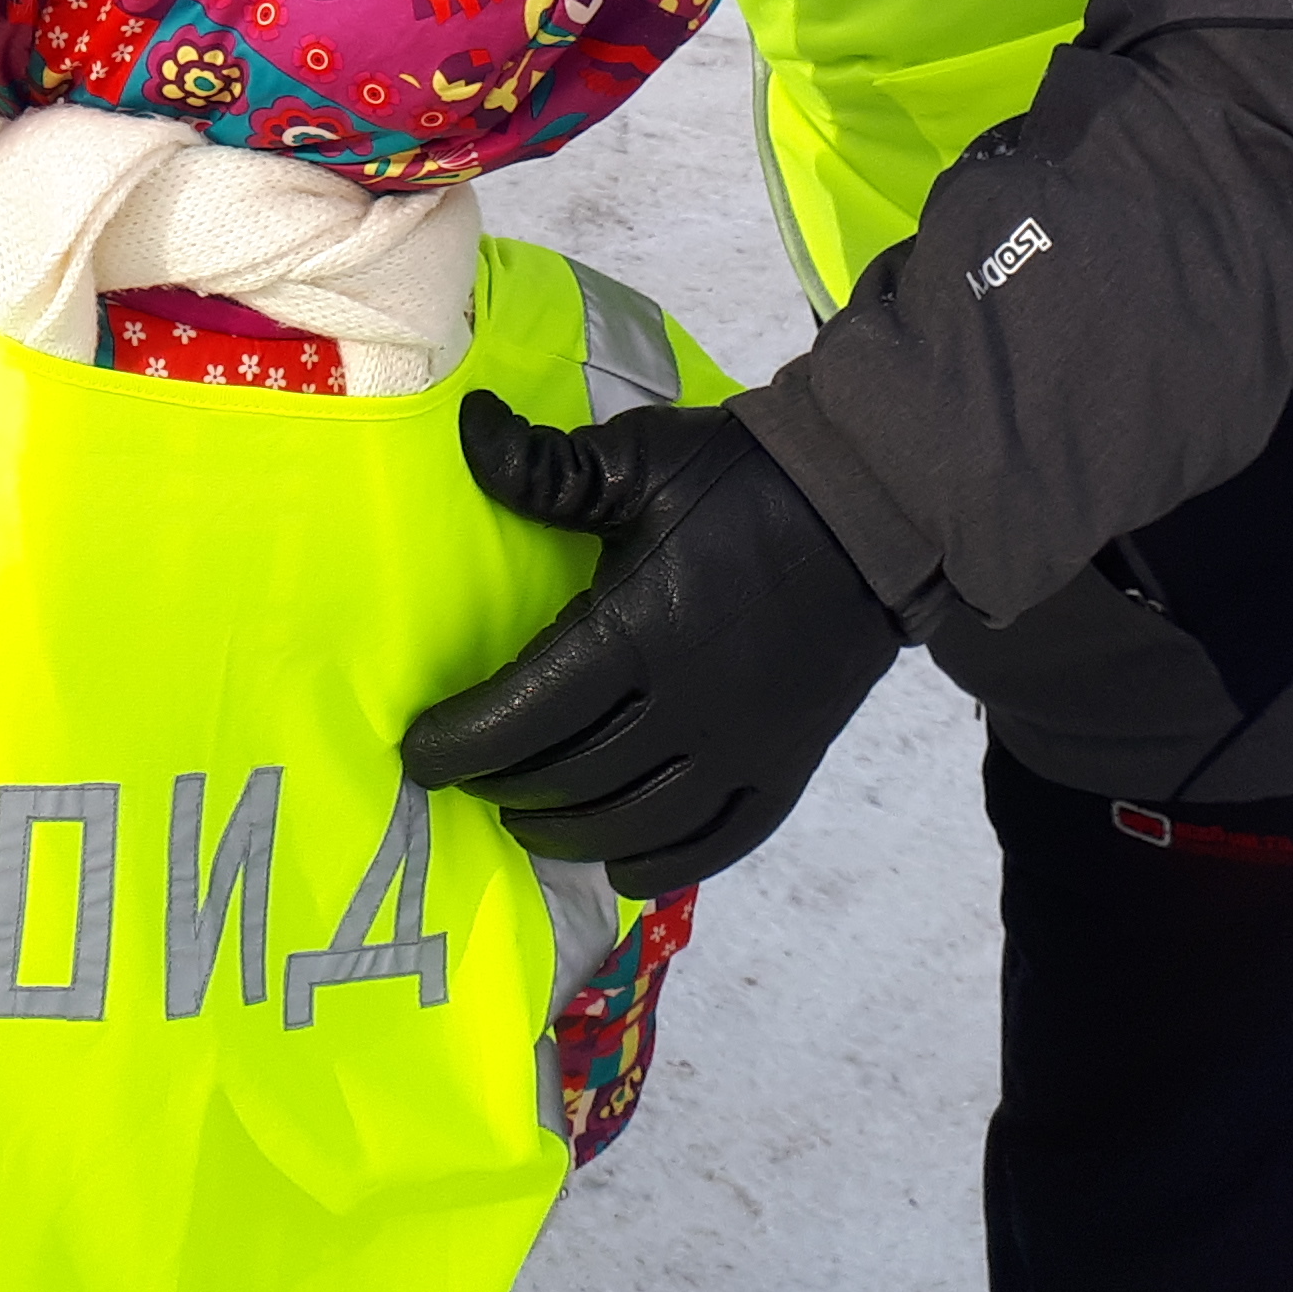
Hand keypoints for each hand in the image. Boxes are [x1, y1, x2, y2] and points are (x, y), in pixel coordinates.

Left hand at [402, 398, 899, 888]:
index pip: (524, 714)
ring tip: (525, 816)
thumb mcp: (640, 458)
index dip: (461, 743)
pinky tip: (620, 859)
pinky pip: (713, 844)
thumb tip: (468, 429)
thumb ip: (546, 467)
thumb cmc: (744, 480)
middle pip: (568, 778)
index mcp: (637, 629)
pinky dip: (656, 862)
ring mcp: (739, 748)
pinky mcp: (784, 767)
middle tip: (467, 774)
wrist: (873, 508)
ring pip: (631, 823)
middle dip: (501, 784)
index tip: (419, 751)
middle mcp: (685, 707)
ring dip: (565, 831)